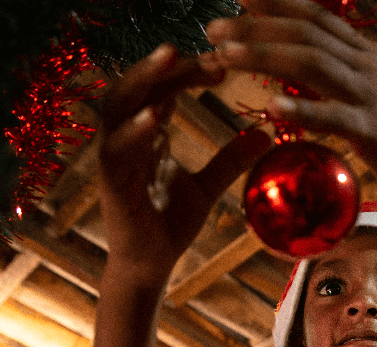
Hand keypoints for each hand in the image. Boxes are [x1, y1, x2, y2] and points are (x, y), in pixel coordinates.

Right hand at [98, 44, 269, 288]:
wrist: (150, 267)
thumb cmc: (169, 224)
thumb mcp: (208, 186)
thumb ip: (230, 159)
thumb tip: (264, 134)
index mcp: (145, 134)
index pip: (163, 87)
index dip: (189, 71)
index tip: (223, 61)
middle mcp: (125, 139)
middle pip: (139, 85)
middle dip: (168, 64)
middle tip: (204, 50)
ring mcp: (115, 160)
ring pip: (118, 106)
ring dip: (143, 79)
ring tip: (172, 57)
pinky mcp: (112, 186)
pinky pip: (117, 151)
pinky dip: (134, 131)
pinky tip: (157, 115)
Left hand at [206, 0, 376, 196]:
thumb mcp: (368, 91)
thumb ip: (337, 74)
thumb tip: (299, 62)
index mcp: (363, 53)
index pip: (315, 17)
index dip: (276, 3)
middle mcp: (365, 65)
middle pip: (304, 34)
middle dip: (255, 27)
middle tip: (213, 28)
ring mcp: (369, 95)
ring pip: (311, 64)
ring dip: (263, 55)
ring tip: (224, 55)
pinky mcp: (371, 129)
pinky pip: (332, 115)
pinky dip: (301, 108)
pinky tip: (270, 104)